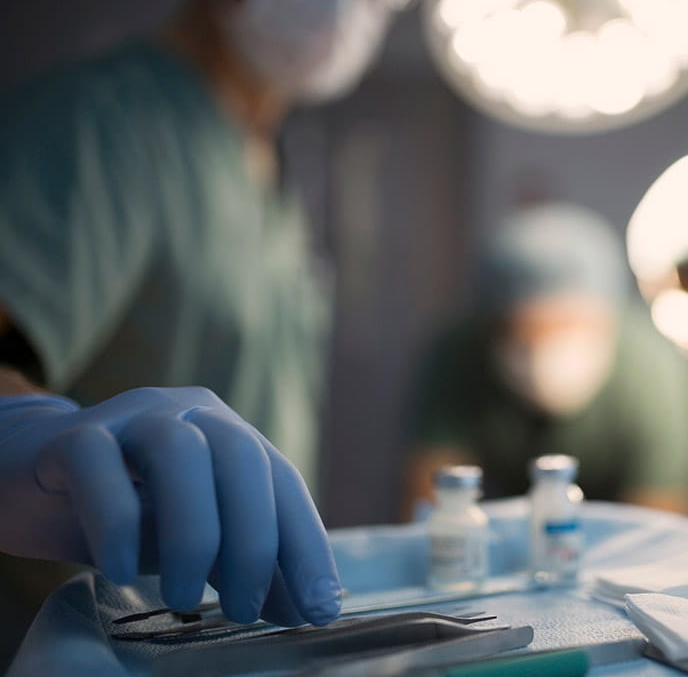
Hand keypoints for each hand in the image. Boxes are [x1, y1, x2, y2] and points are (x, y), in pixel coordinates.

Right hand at [0, 387, 341, 625]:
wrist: (32, 477)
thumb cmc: (128, 509)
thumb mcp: (195, 541)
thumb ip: (245, 566)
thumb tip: (308, 608)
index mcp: (231, 435)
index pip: (284, 483)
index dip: (307, 546)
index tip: (321, 607)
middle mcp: (191, 413)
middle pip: (241, 458)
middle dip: (253, 542)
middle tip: (244, 608)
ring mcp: (132, 416)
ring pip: (180, 453)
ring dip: (192, 533)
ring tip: (181, 596)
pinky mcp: (74, 435)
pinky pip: (99, 464)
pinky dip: (116, 521)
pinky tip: (120, 571)